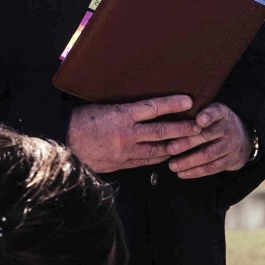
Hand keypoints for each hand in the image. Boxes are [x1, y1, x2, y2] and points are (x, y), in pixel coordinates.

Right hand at [67, 96, 198, 173]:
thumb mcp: (103, 107)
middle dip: (183, 129)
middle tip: (199, 126)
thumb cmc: (81, 121)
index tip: (188, 101)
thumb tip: (146, 106)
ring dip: (175, 146)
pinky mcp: (123, 164)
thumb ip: (125, 109)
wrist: (64, 145)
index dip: (172, 104)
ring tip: (190, 142)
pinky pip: (147, 161)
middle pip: (162, 131)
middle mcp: (126, 134)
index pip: (153, 108)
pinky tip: (169, 153)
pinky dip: (160, 157)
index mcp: (121, 116)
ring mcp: (126, 151)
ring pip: (158, 149)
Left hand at [165, 103, 252, 179]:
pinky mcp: (230, 160)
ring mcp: (231, 145)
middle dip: (187, 143)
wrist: (245, 138)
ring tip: (172, 165)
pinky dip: (195, 172)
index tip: (198, 120)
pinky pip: (212, 168)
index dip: (208, 116)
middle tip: (171, 148)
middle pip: (207, 135)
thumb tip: (169, 114)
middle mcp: (228, 128)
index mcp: (222, 113)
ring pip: (208, 154)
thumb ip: (197, 112)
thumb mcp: (213, 112)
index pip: (216, 112)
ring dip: (189, 161)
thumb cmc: (218, 123)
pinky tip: (182, 173)